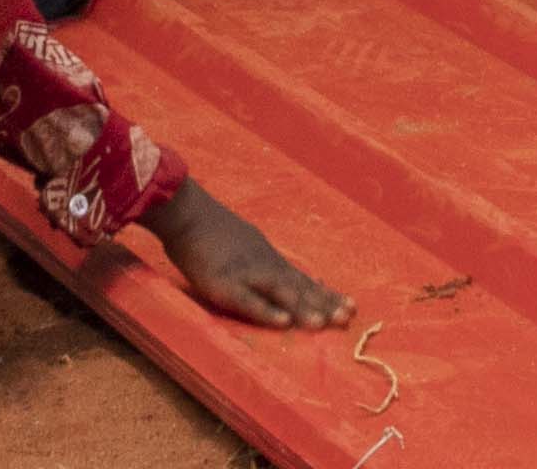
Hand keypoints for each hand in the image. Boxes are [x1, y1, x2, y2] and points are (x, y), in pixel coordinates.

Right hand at [153, 182, 348, 331]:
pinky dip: (266, 312)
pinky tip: (283, 322)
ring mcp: (246, 274)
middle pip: (298, 287)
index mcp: (269, 259)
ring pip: (280, 293)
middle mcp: (264, 266)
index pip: (303, 281)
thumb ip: (264, 260)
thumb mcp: (246, 242)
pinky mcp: (223, 284)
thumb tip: (284, 275)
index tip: (350, 307)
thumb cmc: (212, 229)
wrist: (186, 213)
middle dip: (324, 304)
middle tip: (348, 318)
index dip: (326, 295)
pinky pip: (248, 300)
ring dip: (303, 308)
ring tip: (324, 323)